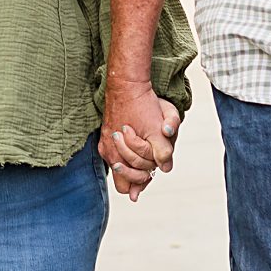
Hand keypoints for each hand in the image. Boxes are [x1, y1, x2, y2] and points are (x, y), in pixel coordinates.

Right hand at [99, 77, 181, 201]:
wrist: (126, 84)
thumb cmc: (142, 106)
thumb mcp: (156, 130)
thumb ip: (162, 152)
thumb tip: (165, 168)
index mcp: (116, 155)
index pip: (125, 186)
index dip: (140, 184)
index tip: (149, 177)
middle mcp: (108, 152)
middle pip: (122, 178)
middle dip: (137, 173)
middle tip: (151, 166)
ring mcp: (105, 143)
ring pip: (120, 163)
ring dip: (132, 161)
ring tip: (146, 152)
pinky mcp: (105, 134)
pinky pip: (116, 152)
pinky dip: (127, 151)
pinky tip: (138, 142)